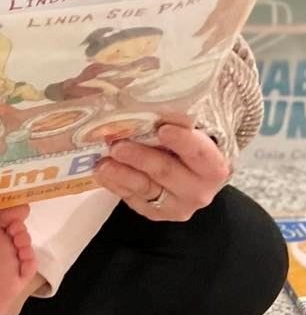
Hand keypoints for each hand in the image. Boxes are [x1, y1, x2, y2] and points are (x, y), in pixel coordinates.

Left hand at [92, 122, 228, 221]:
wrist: (189, 177)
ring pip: (145, 187)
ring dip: (121, 173)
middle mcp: (199, 189)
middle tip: (117, 145)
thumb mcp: (190, 133)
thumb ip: (177, 121)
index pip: (200, 152)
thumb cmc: (187, 146)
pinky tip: (101, 172)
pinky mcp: (155, 213)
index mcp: (213, 165)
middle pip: (166, 171)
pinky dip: (114, 184)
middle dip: (140, 157)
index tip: (163, 129)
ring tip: (102, 162)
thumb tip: (149, 101)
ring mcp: (176, 204)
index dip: (183, 141)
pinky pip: (131, 199)